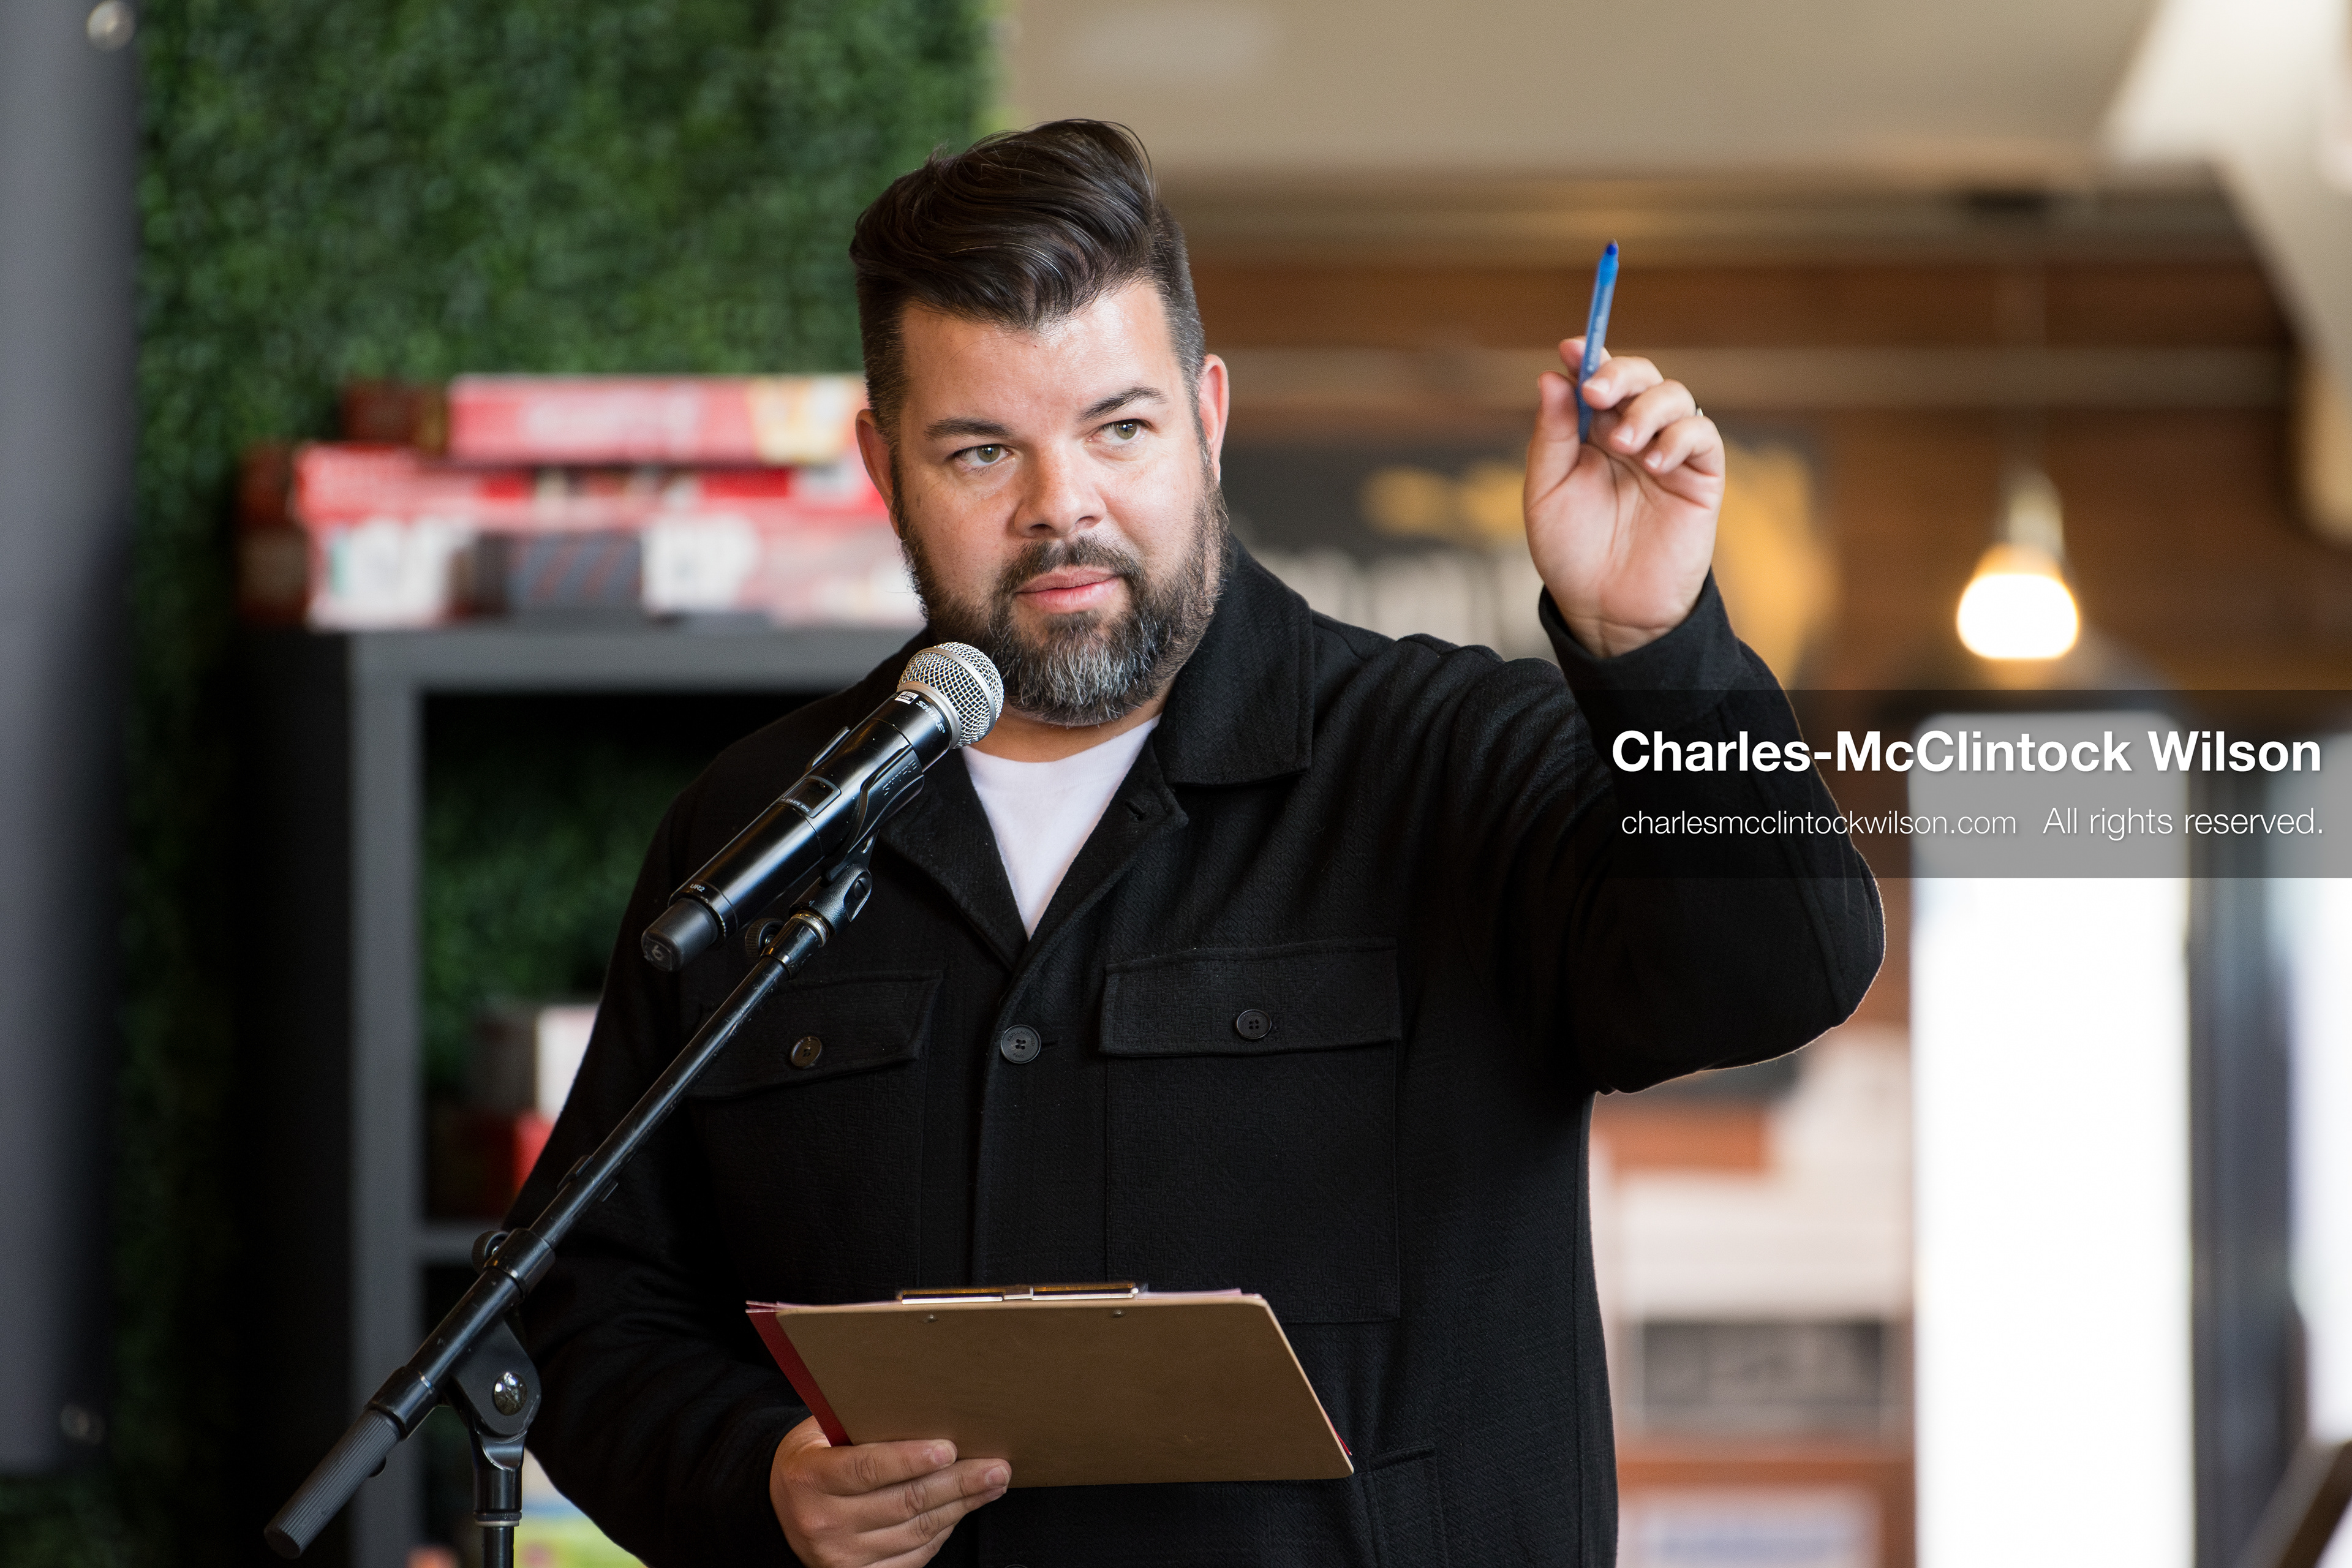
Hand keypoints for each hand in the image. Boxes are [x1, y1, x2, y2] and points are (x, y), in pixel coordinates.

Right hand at [769, 1416, 1008, 1566]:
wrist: (783, 1507)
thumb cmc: (815, 1457)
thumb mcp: (824, 1431)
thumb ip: (864, 1422)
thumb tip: (927, 1406)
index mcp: (810, 1477)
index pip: (866, 1468)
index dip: (910, 1459)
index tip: (950, 1448)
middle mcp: (822, 1522)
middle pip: (903, 1502)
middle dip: (957, 1483)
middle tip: (995, 1467)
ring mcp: (840, 1556)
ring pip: (915, 1531)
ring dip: (960, 1507)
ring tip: (991, 1485)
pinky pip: (913, 1556)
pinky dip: (943, 1531)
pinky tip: (962, 1509)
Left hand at [1524, 338, 1723, 657]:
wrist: (1607, 609)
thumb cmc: (1571, 553)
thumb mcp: (1546, 492)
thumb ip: (1552, 436)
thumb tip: (1551, 377)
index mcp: (1590, 432)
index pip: (1595, 377)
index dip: (1587, 354)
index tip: (1571, 348)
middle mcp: (1631, 433)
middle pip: (1639, 375)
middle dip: (1618, 373)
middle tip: (1596, 392)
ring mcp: (1668, 452)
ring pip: (1674, 395)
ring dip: (1647, 408)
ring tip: (1625, 444)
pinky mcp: (1700, 476)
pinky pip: (1702, 435)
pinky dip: (1680, 436)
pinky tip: (1654, 462)